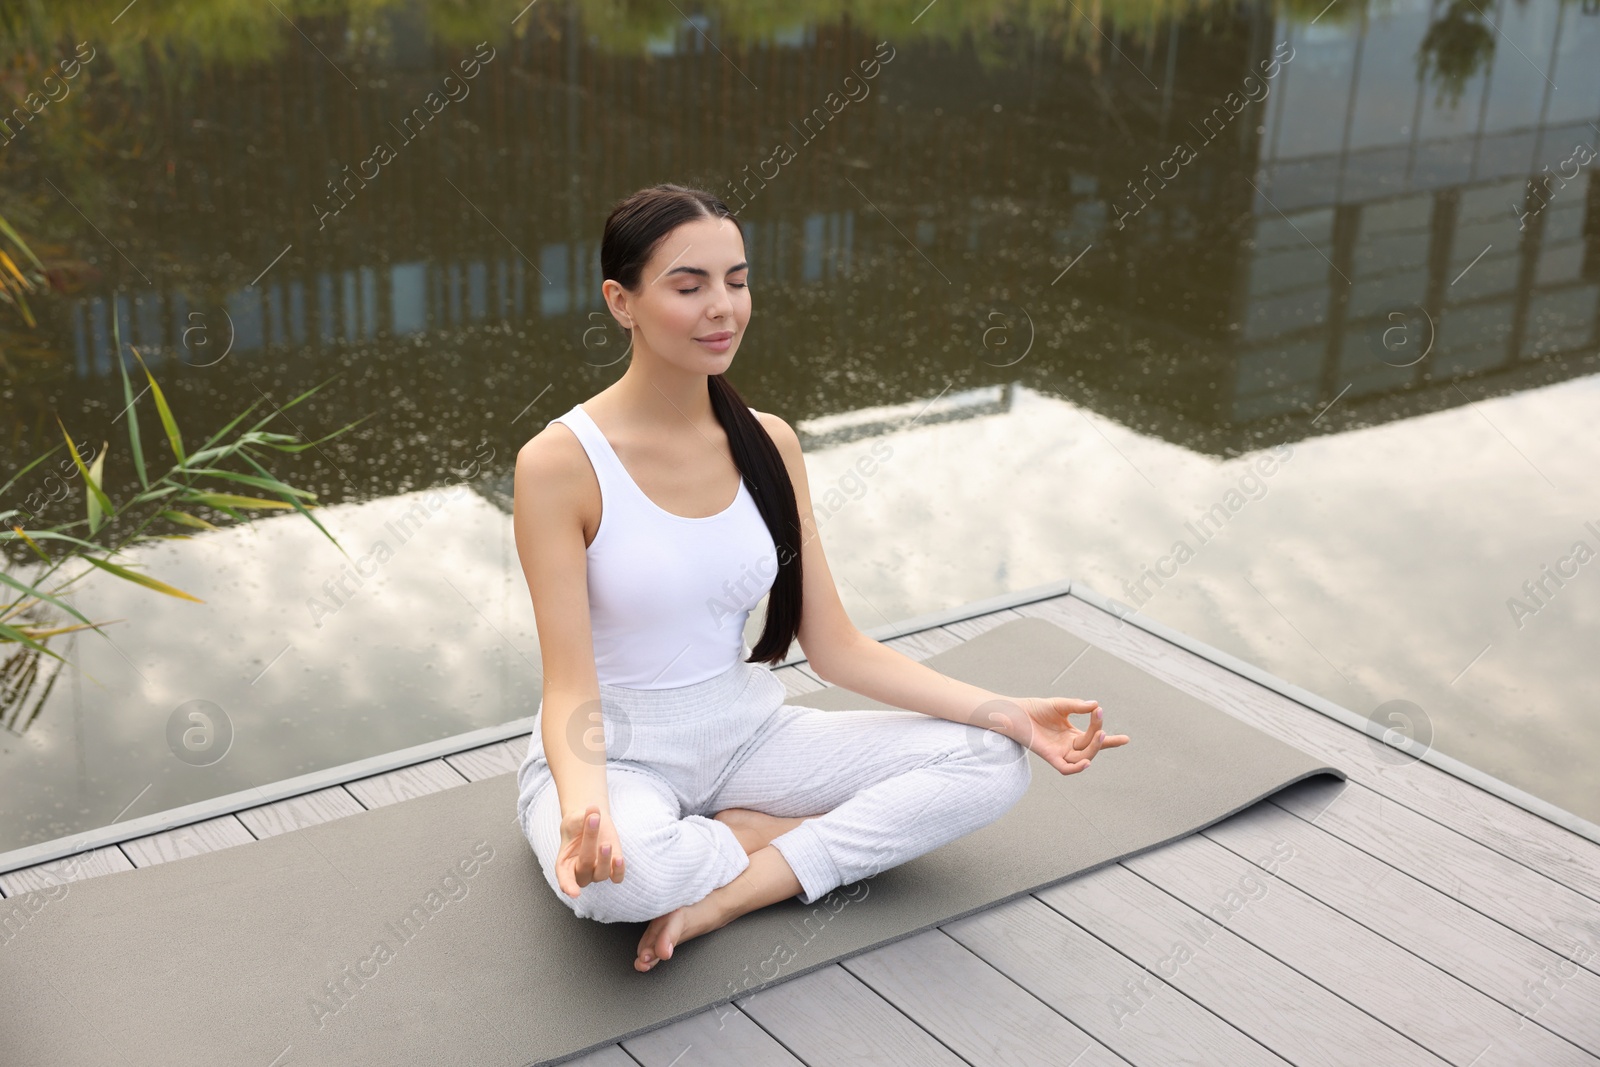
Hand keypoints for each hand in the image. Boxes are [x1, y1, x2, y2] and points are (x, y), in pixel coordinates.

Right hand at [555, 804, 625, 896]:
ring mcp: (597, 872)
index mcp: (564, 865)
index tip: (573, 892)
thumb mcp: (575, 819)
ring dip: (604, 860)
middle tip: (592, 821)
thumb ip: (582, 818)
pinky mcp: (612, 868)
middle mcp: (580, 872)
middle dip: (589, 844)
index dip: (568, 886)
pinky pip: (617, 877)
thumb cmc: (577, 824)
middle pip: (585, 866)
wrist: (590, 822)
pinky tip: (618, 859)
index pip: (565, 879)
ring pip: (601, 874)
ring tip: (606, 843)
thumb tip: (593, 810)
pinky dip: (618, 871)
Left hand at [1002, 696, 1129, 774]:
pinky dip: (1077, 768)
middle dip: (1101, 740)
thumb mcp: (1061, 705)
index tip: (1126, 739)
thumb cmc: (1036, 709)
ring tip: (1099, 734)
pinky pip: (1066, 769)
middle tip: (1103, 728)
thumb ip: (1078, 706)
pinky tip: (1087, 761)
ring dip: (1093, 748)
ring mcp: (1060, 752)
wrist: (1015, 712)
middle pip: (1091, 747)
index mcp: (1072, 735)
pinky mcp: (1050, 757)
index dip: (1111, 741)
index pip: (1095, 739)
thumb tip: (1096, 705)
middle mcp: (1068, 746)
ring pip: (1083, 758)